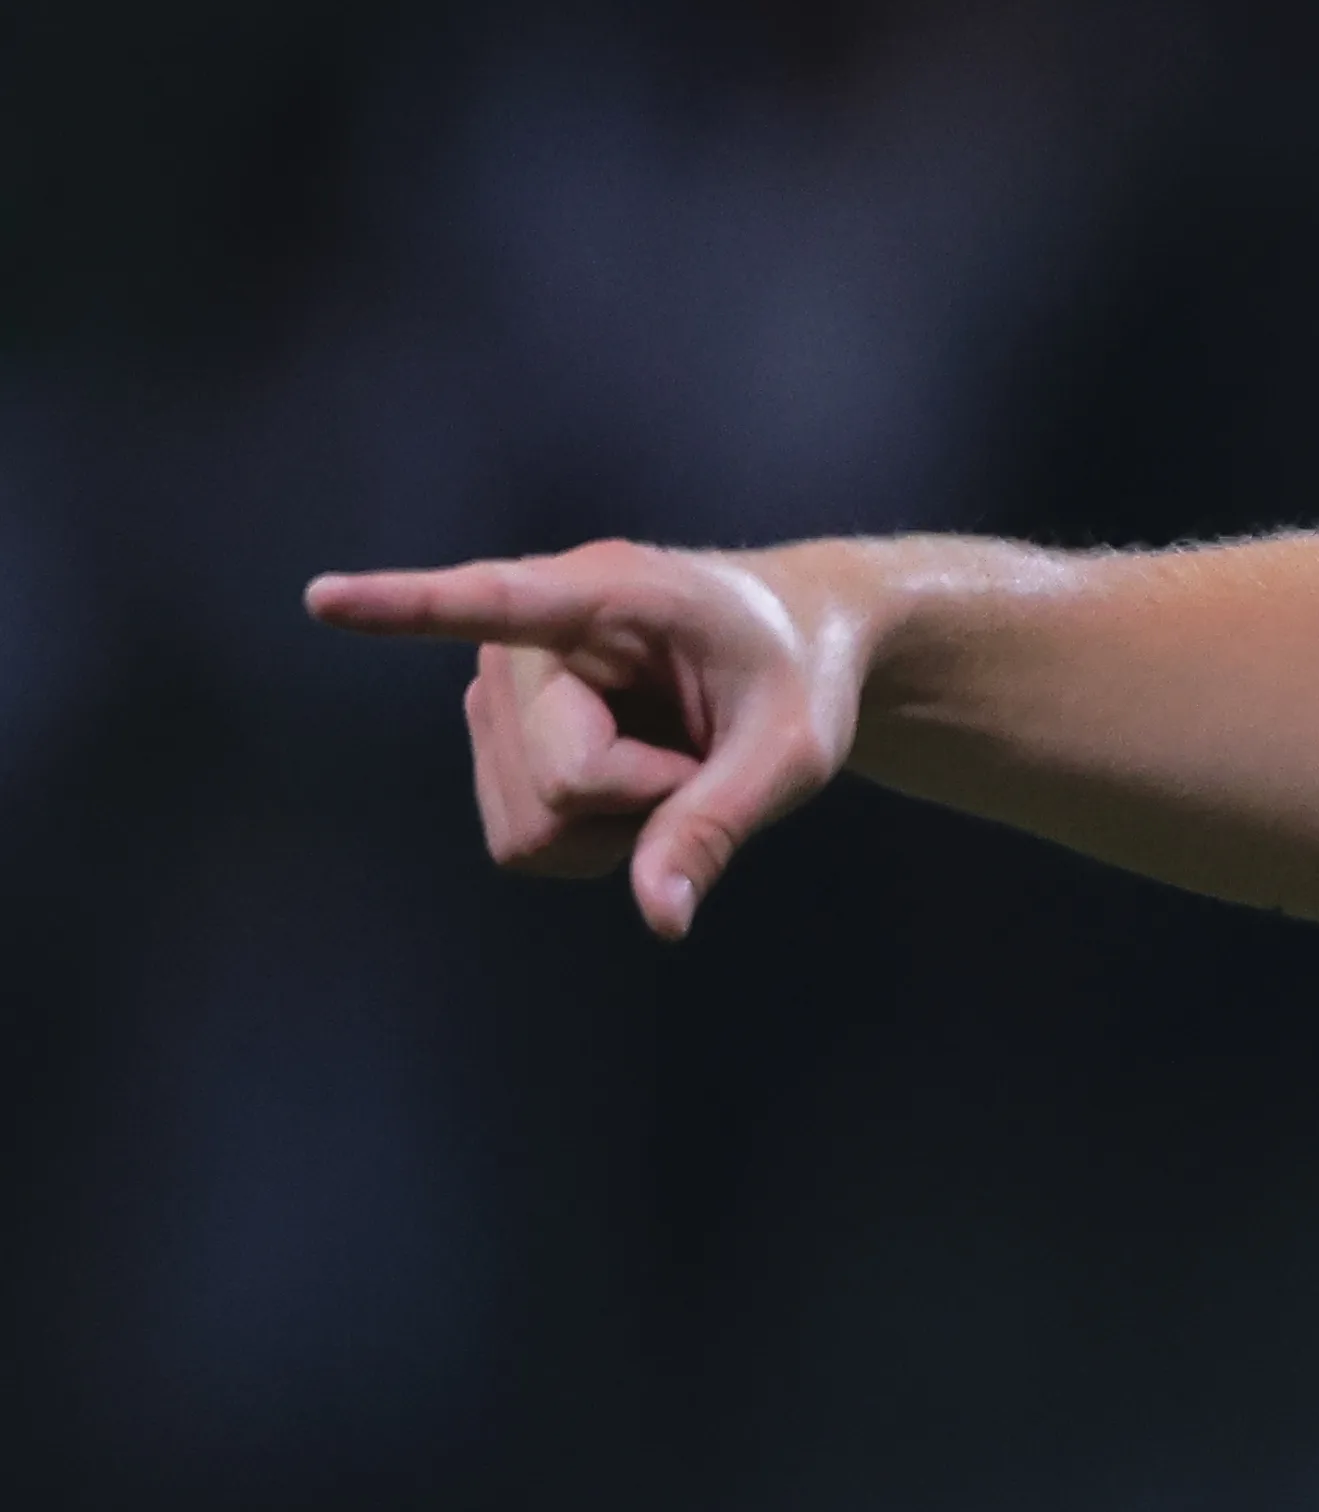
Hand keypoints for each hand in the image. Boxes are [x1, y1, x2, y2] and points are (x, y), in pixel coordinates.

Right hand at [306, 540, 874, 938]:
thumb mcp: (794, 750)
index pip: (496, 604)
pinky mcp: (496, 737)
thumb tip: (659, 916)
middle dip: (646, 801)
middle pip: (561, 784)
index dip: (406, 608)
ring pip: (531, 827)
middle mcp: (530, 637)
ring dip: (618, 823)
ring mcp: (502, 690)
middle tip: (703, 753)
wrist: (790, 652)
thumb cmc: (799, 677)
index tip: (324, 598)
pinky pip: (523, 840)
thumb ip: (721, 824)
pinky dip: (594, 836)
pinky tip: (634, 780)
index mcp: (611, 595)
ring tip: (668, 757)